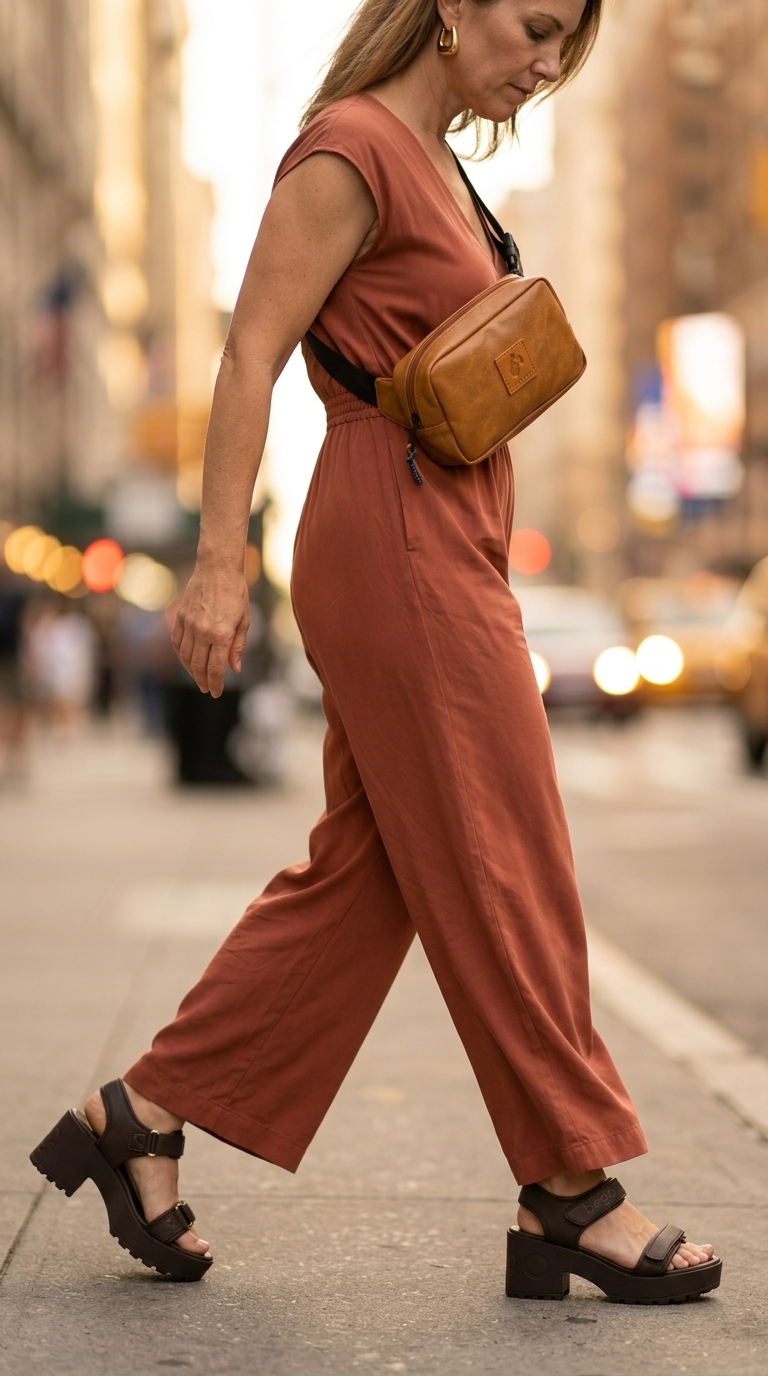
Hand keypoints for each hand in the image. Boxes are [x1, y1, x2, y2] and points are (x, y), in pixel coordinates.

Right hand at [172, 562, 249, 696]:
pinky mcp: (180, 617)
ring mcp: (189, 624)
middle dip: (202, 680)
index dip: (215, 684)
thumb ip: (238, 646)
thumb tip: (235, 668)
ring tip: (198, 677)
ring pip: (185, 656)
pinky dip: (181, 654)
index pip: (215, 668)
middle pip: (198, 666)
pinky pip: (177, 642)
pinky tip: (187, 659)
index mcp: (222, 634)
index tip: (215, 692)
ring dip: (191, 670)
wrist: (218, 568)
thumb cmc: (236, 593)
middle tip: (206, 688)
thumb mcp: (245, 620)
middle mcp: (203, 631)